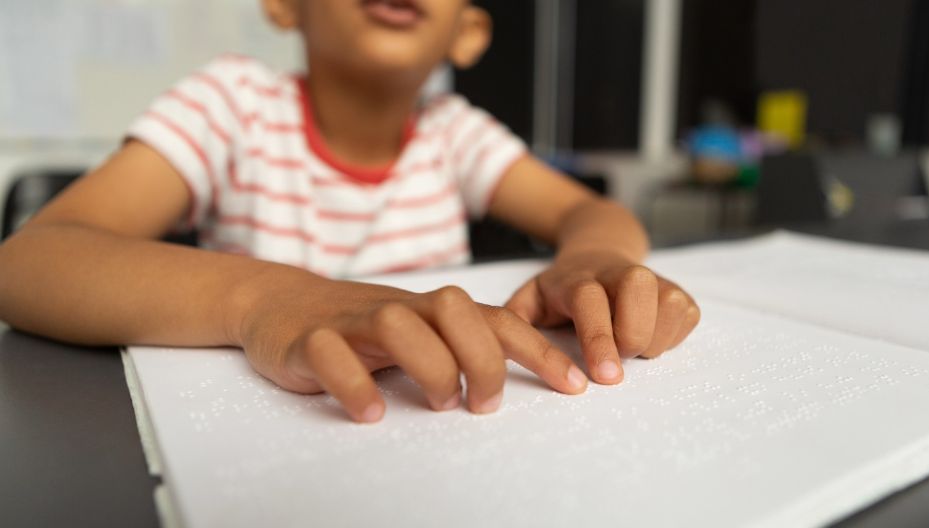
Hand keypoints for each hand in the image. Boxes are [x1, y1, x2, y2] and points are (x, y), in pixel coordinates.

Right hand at [234, 268, 587, 422]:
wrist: (275, 302)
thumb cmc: (356, 328)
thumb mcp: (414, 335)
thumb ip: (456, 350)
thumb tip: (508, 385)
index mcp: (429, 311)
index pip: (494, 318)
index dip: (539, 348)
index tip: (575, 385)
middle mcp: (398, 309)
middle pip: (454, 309)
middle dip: (483, 357)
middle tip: (483, 404)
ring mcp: (351, 320)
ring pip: (397, 322)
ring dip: (430, 365)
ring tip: (440, 404)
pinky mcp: (307, 340)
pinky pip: (331, 353)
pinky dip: (354, 383)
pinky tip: (370, 413)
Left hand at [505, 250, 699, 384]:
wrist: (598, 252)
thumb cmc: (562, 289)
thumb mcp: (532, 298)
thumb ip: (515, 320)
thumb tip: (497, 346)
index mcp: (578, 278)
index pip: (590, 301)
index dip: (598, 338)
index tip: (604, 378)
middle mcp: (618, 272)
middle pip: (639, 288)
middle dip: (633, 334)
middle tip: (618, 359)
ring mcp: (653, 277)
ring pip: (670, 303)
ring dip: (655, 338)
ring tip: (632, 348)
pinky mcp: (679, 290)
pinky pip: (687, 315)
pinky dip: (671, 337)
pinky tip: (649, 337)